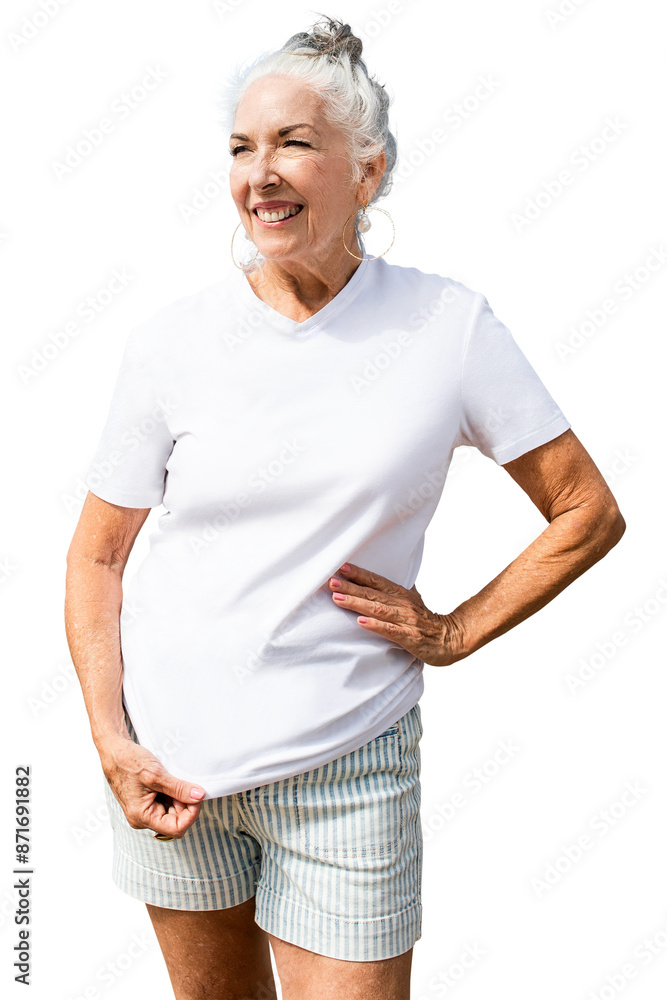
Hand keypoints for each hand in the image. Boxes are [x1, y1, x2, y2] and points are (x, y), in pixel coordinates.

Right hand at [98, 734, 205, 838]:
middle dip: (186, 804)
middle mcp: (143, 818)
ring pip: (172, 811)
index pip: (176, 828)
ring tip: (177, 779)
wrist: (114, 750)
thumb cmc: (128, 762)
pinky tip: (172, 780)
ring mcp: (145, 810)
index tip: (198, 796)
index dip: (191, 814)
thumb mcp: (156, 775)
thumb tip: (199, 796)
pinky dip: (174, 793)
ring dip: (180, 797)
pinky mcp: (147, 801)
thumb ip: (179, 788)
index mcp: (142, 817)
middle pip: (176, 820)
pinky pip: (166, 803)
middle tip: (189, 784)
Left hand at [328, 562, 465, 666]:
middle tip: (331, 582)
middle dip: (350, 587)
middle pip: (372, 593)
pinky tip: (361, 622)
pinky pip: (390, 631)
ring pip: (378, 609)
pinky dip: (375, 626)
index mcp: (401, 594)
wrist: (451, 638)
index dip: (359, 574)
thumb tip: (391, 571)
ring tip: (338, 598)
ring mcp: (406, 620)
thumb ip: (397, 588)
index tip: (340, 568)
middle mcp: (402, 604)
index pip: (376, 581)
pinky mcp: (410, 637)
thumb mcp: (413, 599)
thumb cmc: (428, 620)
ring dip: (356, 603)